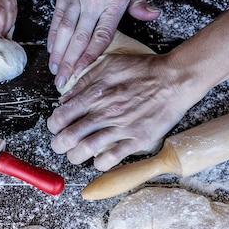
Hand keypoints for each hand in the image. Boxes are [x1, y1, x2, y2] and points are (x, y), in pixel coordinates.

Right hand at [47, 0, 159, 90]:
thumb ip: (140, 1)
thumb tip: (151, 16)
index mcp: (114, 1)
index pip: (101, 36)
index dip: (90, 57)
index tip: (82, 73)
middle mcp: (93, 1)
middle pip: (80, 38)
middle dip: (70, 63)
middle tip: (62, 81)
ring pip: (65, 30)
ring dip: (59, 52)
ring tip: (54, 70)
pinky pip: (57, 16)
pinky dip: (53, 33)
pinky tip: (51, 47)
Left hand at [47, 53, 205, 170]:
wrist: (174, 79)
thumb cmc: (143, 70)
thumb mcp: (110, 65)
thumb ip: (85, 80)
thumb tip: (65, 98)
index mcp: (95, 94)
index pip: (61, 116)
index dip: (54, 126)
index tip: (57, 127)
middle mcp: (104, 112)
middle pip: (68, 137)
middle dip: (58, 145)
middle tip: (61, 146)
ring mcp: (120, 127)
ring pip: (85, 150)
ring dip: (75, 157)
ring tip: (76, 156)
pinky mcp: (136, 139)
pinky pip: (111, 158)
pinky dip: (99, 164)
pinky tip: (99, 160)